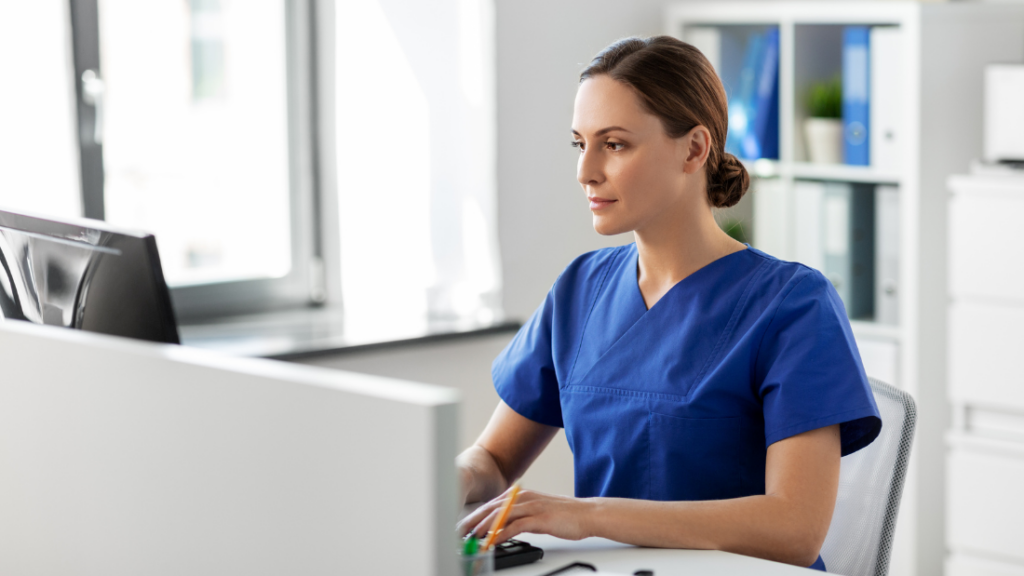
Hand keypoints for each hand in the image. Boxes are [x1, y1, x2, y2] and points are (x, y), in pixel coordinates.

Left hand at [456, 487, 595, 544]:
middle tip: (460, 532)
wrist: (587, 514)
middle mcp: (523, 497)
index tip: (463, 527)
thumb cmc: (563, 516)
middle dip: (473, 521)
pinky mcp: (540, 518)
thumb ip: (518, 516)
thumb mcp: (535, 512)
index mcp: (520, 495)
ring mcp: (531, 506)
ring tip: (472, 538)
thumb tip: (499, 528)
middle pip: (491, 508)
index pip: (491, 505)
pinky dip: (502, 533)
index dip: (475, 516)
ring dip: (485, 527)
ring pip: (501, 515)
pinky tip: (494, 541)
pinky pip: (516, 526)